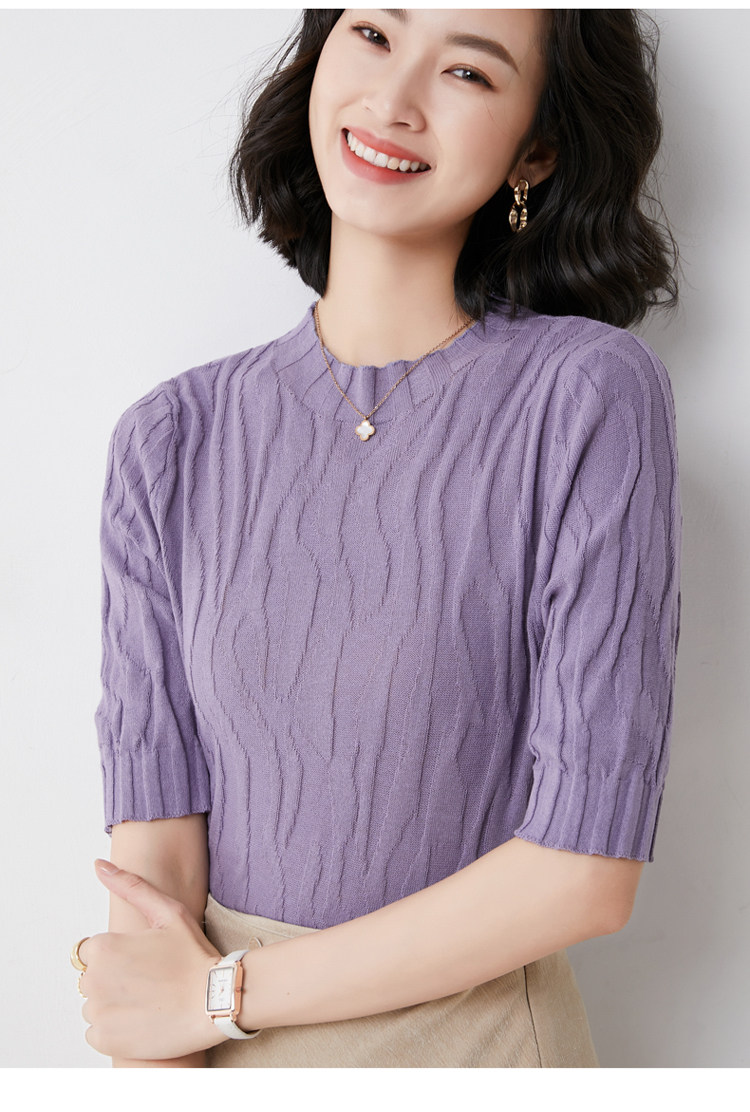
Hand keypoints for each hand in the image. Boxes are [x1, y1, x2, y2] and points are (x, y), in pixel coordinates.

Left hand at [79, 860, 225, 1059]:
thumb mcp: (168, 912)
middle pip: (93, 979)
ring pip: (95, 1006)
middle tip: (152, 981)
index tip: (145, 962)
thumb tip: (99, 865)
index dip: (120, 956)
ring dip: (114, 1005)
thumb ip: (130, 886)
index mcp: (103, 947)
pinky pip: (98, 1033)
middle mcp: (93, 980)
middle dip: (116, 979)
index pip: (93, 952)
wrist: (216, 1002)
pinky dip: (116, 1030)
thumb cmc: (194, 956)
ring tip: (150, 1002)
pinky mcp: (105, 1040)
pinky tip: (144, 1020)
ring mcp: (98, 1013)